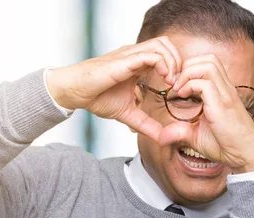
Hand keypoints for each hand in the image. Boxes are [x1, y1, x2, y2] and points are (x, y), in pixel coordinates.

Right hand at [46, 37, 181, 140]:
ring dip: (173, 62)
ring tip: (172, 82)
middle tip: (178, 84)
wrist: (75, 92)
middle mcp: (136, 55)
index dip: (177, 68)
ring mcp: (130, 55)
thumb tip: (163, 138)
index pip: (166, 54)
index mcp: (138, 64)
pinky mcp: (124, 61)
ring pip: (162, 45)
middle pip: (167, 44)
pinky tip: (164, 80)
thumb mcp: (128, 113)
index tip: (178, 89)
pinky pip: (150, 54)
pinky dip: (163, 64)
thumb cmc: (97, 97)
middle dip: (179, 62)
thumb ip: (146, 124)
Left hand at [163, 54, 253, 172]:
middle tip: (174, 83)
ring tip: (178, 89)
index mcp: (221, 92)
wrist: (245, 156)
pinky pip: (205, 83)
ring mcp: (225, 94)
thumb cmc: (227, 146)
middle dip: (186, 66)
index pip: (207, 64)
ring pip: (208, 64)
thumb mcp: (196, 137)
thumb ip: (179, 132)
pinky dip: (189, 85)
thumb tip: (161, 137)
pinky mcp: (223, 104)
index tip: (175, 86)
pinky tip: (182, 96)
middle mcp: (225, 89)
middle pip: (207, 58)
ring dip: (187, 73)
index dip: (188, 70)